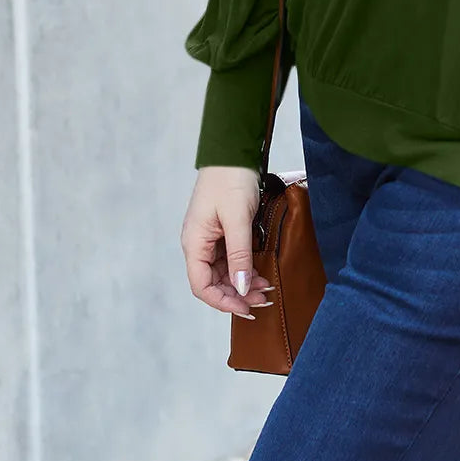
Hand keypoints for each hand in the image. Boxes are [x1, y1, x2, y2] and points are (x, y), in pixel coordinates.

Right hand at [180, 166, 271, 319]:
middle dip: (237, 294)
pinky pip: (231, 259)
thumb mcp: (237, 219)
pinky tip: (260, 272)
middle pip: (213, 282)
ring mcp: (210, 238)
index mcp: (194, 243)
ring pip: (224, 272)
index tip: (246, 308)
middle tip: (264, 299)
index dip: (223, 301)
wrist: (233, 152)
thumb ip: (239, 254)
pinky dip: (245, 268)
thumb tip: (240, 287)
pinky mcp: (222, 232)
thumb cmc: (230, 180)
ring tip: (266, 289)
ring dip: (243, 283)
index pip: (201, 286)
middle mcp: (199, 244)